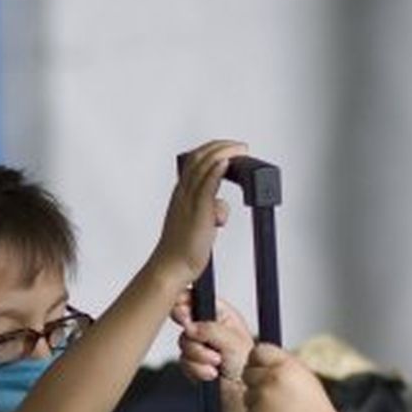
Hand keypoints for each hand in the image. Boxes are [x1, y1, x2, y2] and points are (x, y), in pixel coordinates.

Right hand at [150, 140, 246, 288]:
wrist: (171, 266)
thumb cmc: (182, 247)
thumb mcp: (198, 222)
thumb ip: (208, 210)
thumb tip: (220, 208)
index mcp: (182, 194)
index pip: (195, 162)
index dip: (213, 150)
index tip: (229, 147)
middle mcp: (184, 193)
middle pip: (199, 158)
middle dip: (221, 146)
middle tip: (240, 146)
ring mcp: (190, 202)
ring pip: (203, 168)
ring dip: (222, 153)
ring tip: (239, 149)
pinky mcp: (198, 213)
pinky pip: (206, 187)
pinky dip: (215, 171)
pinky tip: (225, 163)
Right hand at [173, 296, 254, 384]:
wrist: (243, 390)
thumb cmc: (247, 363)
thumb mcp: (233, 341)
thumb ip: (210, 330)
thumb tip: (190, 326)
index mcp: (220, 314)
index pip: (196, 298)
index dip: (185, 302)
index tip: (184, 313)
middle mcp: (207, 327)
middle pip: (184, 322)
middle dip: (194, 336)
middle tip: (201, 341)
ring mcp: (198, 344)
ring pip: (183, 343)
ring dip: (200, 356)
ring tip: (217, 362)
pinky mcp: (192, 361)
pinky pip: (183, 362)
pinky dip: (197, 369)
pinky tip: (212, 373)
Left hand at [242, 342, 334, 411]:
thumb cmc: (313, 405)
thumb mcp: (304, 376)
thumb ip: (281, 364)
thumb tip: (258, 355)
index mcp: (286, 365)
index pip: (258, 351)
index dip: (256, 360)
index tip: (259, 367)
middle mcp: (272, 378)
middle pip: (247, 372)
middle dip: (254, 382)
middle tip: (269, 392)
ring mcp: (262, 397)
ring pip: (247, 394)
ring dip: (257, 402)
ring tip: (278, 410)